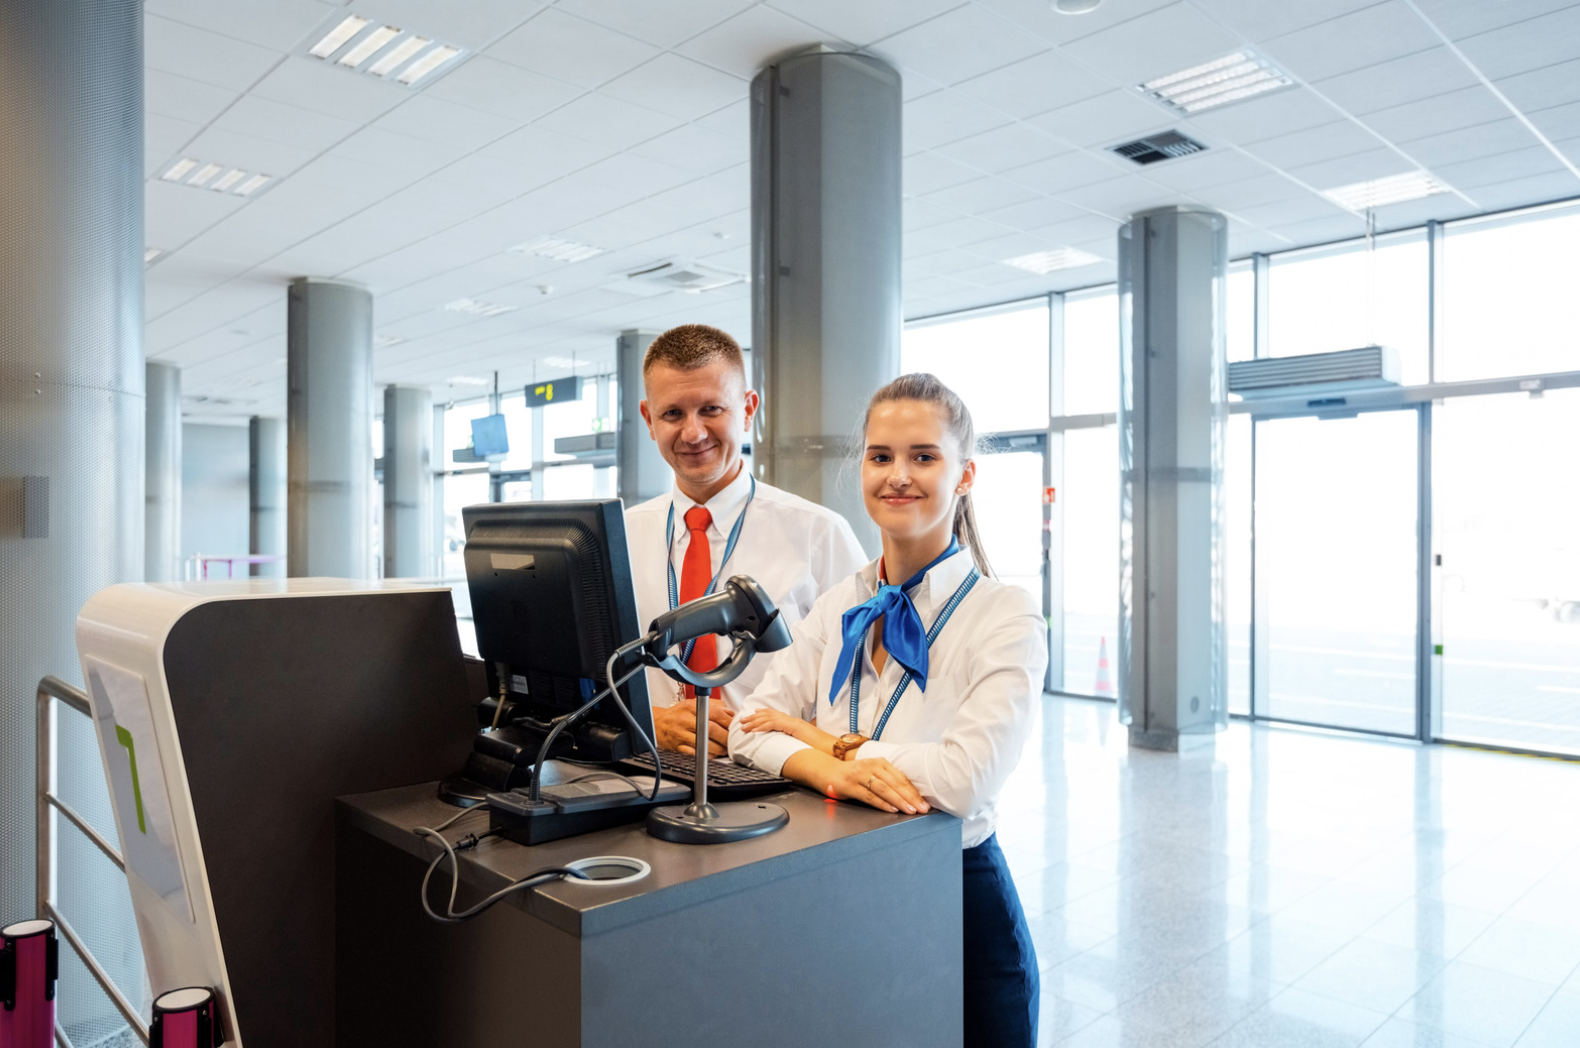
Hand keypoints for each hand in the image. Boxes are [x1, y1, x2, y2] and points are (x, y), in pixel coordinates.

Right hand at [653, 698, 732, 755]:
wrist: (657, 724)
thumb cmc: (677, 714)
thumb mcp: (693, 704)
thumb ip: (714, 706)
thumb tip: (730, 713)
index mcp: (691, 707)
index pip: (715, 714)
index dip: (728, 722)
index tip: (735, 727)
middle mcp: (685, 720)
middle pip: (711, 729)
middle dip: (725, 737)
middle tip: (732, 741)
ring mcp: (681, 734)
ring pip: (704, 743)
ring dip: (718, 749)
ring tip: (724, 749)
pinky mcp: (678, 747)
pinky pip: (695, 753)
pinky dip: (706, 755)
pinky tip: (712, 754)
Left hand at [738, 708, 838, 754]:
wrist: (835, 749)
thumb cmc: (823, 751)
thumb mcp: (805, 746)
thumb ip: (795, 744)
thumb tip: (788, 748)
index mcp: (797, 724)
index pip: (777, 715)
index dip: (764, 714)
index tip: (754, 714)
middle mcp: (795, 721)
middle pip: (771, 715)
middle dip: (754, 717)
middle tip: (742, 720)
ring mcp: (795, 723)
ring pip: (770, 718)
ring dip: (755, 722)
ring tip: (744, 726)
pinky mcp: (795, 728)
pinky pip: (775, 724)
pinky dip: (763, 726)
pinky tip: (755, 730)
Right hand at [783, 751, 929, 814]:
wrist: (826, 770)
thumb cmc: (853, 775)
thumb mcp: (872, 772)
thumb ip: (888, 780)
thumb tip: (910, 795)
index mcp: (880, 762)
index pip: (901, 778)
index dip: (914, 791)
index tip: (924, 803)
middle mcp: (871, 766)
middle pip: (895, 783)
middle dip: (910, 797)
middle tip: (922, 809)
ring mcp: (860, 775)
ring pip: (884, 789)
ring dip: (899, 800)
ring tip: (910, 810)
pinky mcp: (850, 785)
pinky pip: (869, 795)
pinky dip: (882, 803)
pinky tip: (891, 809)